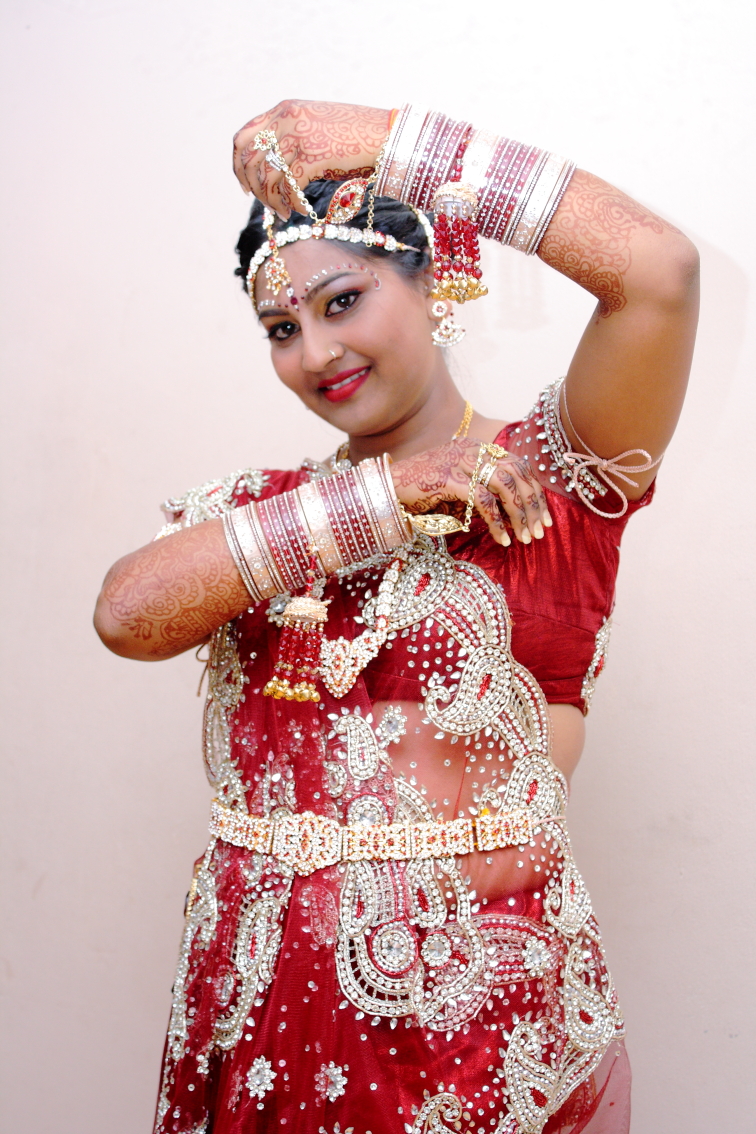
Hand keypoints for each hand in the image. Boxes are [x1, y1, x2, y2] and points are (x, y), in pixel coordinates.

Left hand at [232, 99, 391, 219]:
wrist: (385, 134)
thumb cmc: (355, 136)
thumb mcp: (316, 128)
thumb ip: (292, 141)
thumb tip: (273, 174)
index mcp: (284, 110)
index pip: (243, 138)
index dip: (239, 166)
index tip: (246, 186)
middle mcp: (286, 119)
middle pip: (249, 160)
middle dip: (254, 189)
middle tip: (268, 205)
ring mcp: (298, 136)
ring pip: (268, 177)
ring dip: (274, 202)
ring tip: (286, 212)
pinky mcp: (312, 155)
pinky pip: (290, 188)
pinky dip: (294, 205)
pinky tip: (304, 211)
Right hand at [390, 439, 552, 545]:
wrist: (386, 487)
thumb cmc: (420, 491)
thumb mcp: (456, 485)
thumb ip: (482, 491)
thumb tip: (511, 513)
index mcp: (477, 447)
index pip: (518, 464)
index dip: (535, 491)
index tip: (543, 516)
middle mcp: (472, 450)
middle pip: (517, 473)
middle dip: (533, 505)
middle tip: (541, 531)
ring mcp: (461, 462)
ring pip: (505, 486)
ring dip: (520, 514)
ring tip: (525, 538)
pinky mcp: (450, 478)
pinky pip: (483, 502)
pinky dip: (497, 523)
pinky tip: (502, 540)